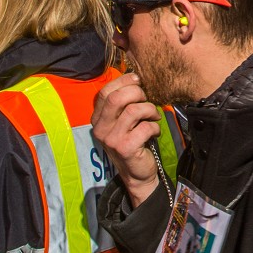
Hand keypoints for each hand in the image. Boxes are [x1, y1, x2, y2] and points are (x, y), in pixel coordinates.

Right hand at [92, 73, 161, 207]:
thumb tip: (136, 79)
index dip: (124, 81)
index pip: (105, 92)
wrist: (136, 173)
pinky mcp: (125, 148)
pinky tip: (155, 132)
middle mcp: (100, 128)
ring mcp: (111, 139)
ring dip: (149, 110)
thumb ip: (124, 104)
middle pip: (116, 98)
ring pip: (133, 110)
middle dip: (137, 93)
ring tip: (153, 117)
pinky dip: (155, 127)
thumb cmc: (133, 141)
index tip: (138, 81)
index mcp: (98, 119)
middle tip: (146, 100)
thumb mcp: (123, 121)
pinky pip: (145, 127)